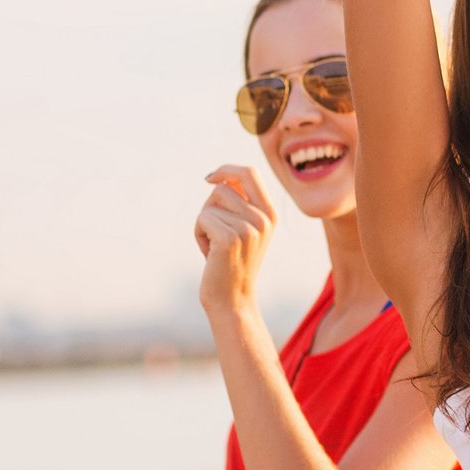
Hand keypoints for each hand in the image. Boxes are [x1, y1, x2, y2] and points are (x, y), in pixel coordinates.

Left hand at [195, 166, 277, 313]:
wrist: (233, 300)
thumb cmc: (230, 262)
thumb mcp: (244, 229)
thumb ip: (240, 203)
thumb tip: (222, 176)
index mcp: (270, 214)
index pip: (250, 172)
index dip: (226, 169)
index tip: (209, 178)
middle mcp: (264, 219)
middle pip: (224, 187)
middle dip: (210, 206)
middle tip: (215, 232)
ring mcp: (249, 228)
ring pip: (210, 204)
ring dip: (203, 223)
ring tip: (214, 245)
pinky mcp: (230, 238)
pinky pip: (202, 219)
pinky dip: (198, 234)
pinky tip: (208, 253)